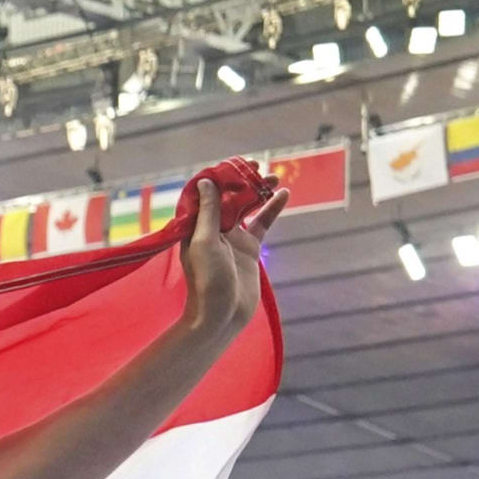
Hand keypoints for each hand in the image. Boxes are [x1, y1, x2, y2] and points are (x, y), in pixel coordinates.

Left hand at [178, 175, 284, 340]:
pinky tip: (284, 194)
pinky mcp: (249, 248)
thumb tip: (205, 183)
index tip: (234, 165)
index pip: (205, 195)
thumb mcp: (206, 242)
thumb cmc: (208, 280)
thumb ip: (208, 213)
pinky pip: (262, 222)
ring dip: (259, 191)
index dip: (219, 178)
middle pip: (228, 197)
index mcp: (194, 227)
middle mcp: (212, 230)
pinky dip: (272, 208)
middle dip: (243, 181)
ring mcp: (232, 238)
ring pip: (247, 207)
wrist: (222, 314)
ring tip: (274, 177)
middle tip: (258, 167)